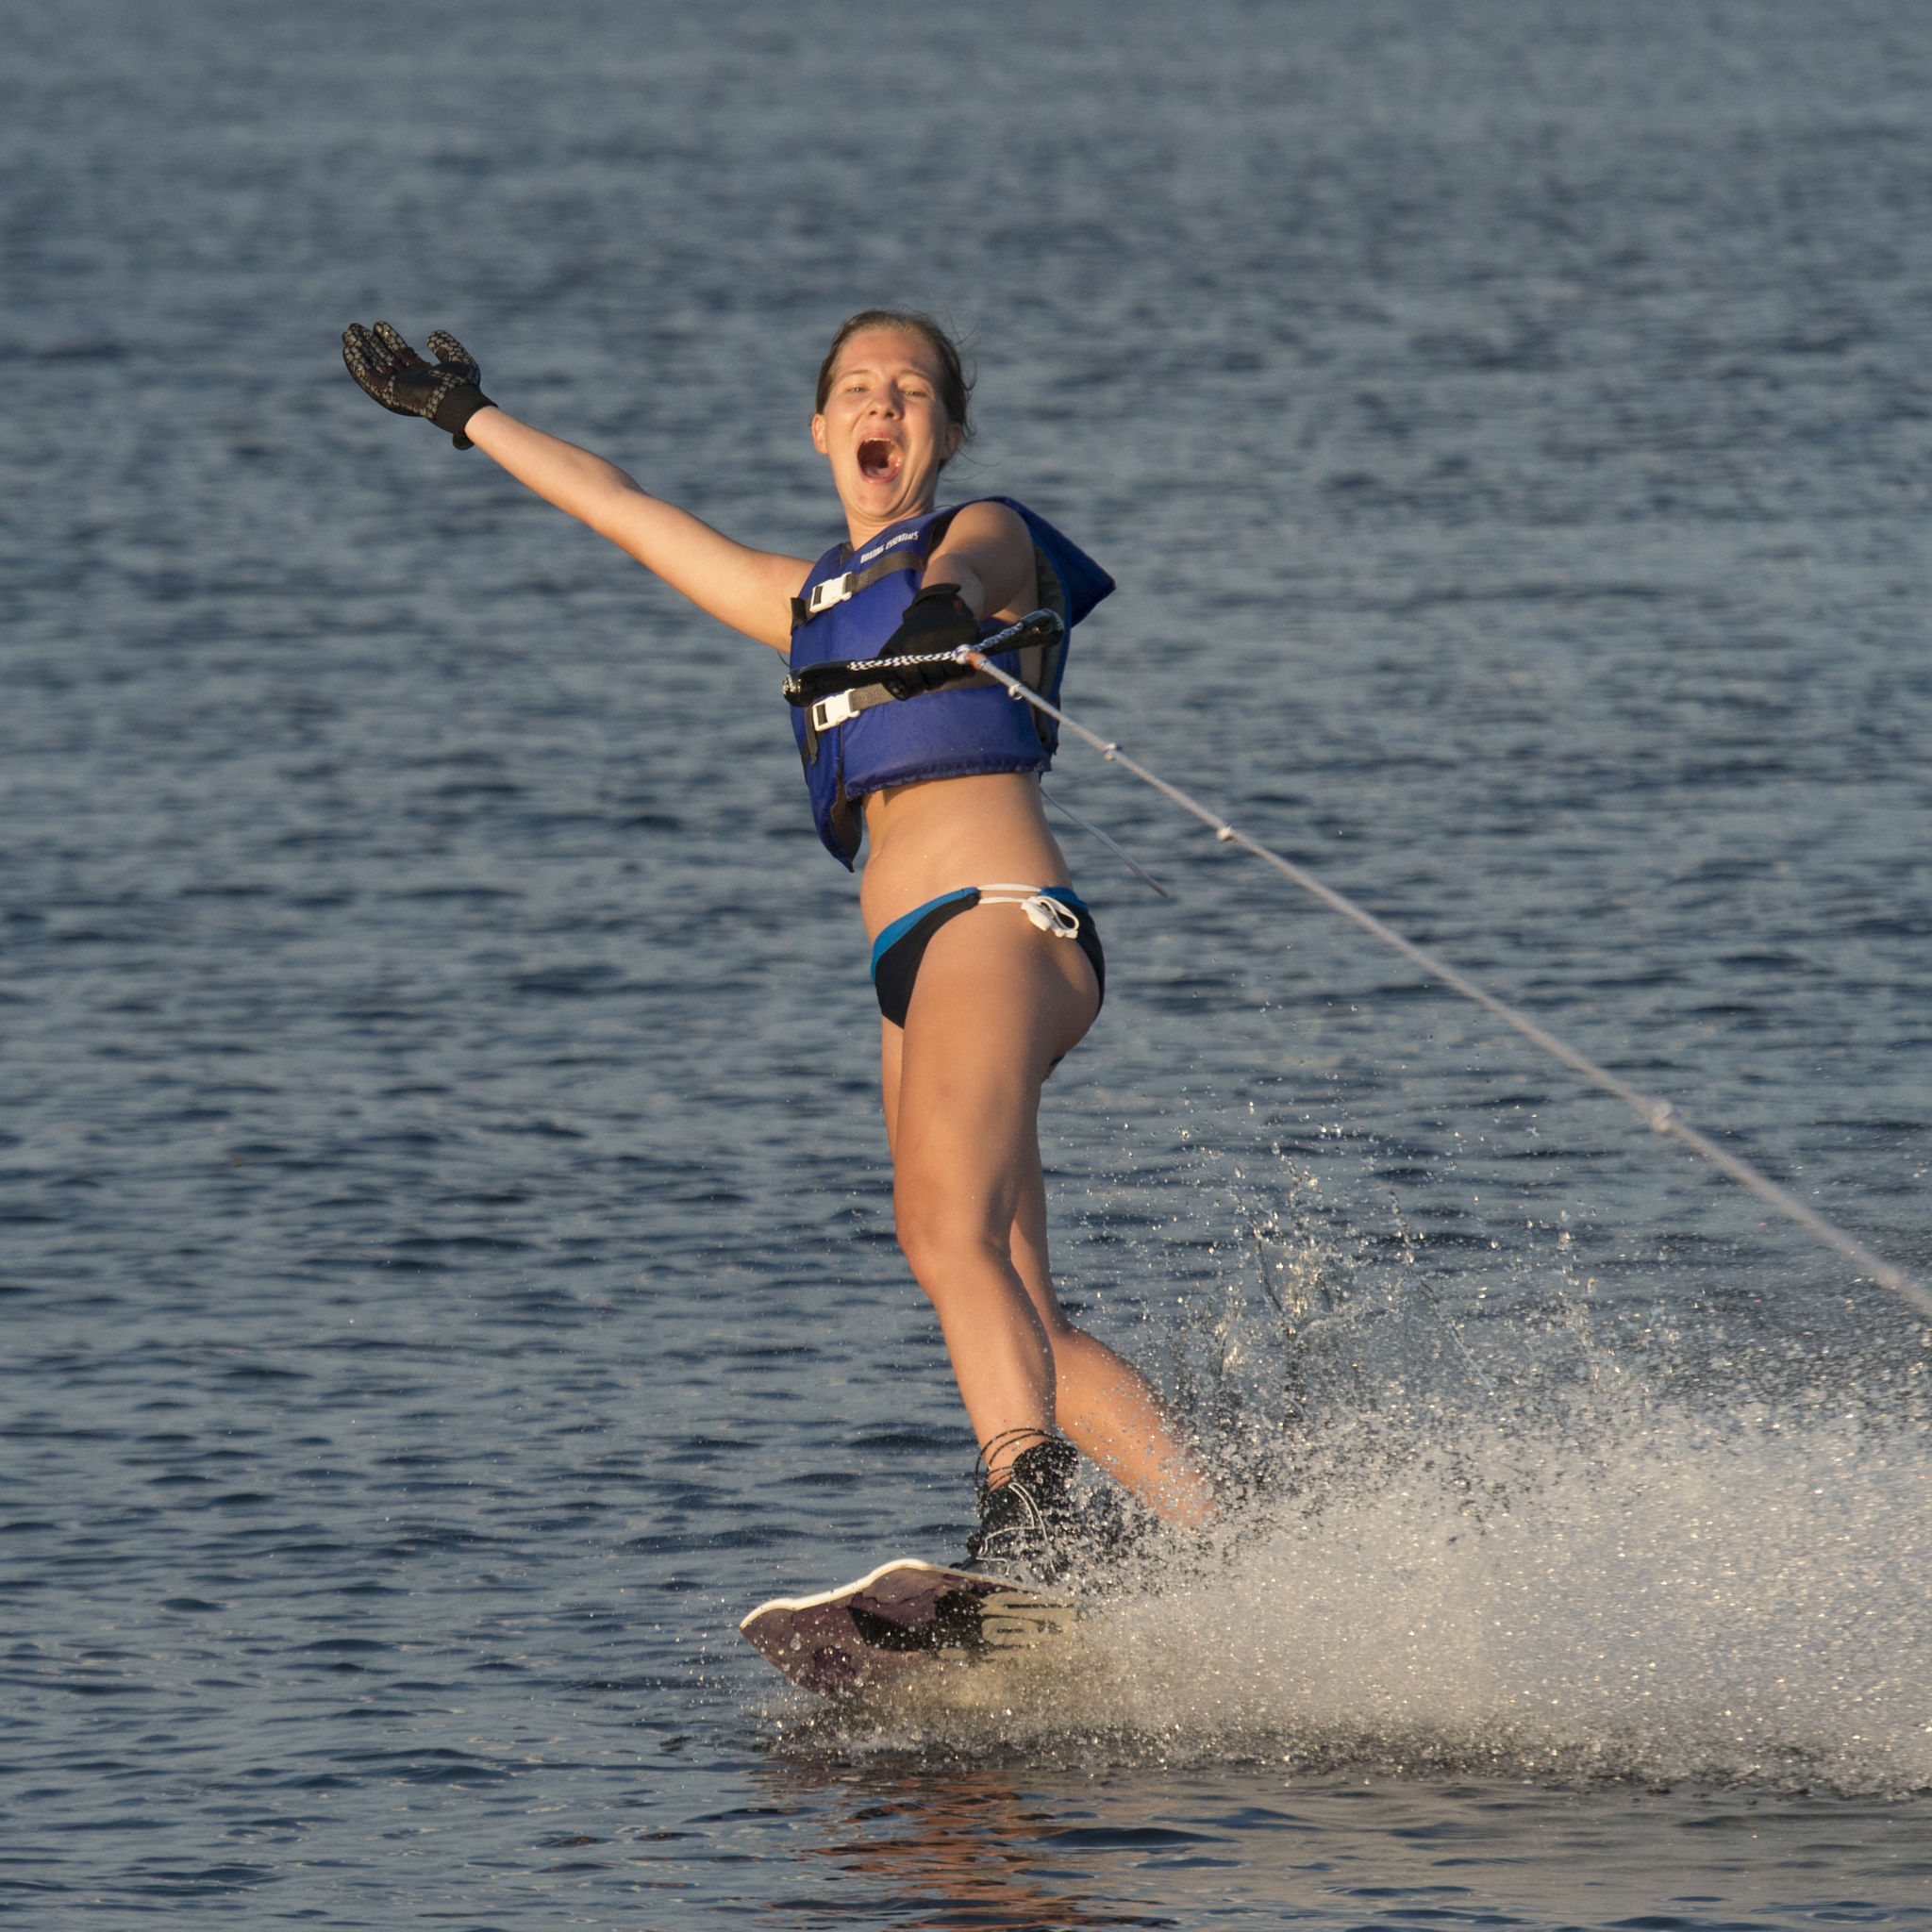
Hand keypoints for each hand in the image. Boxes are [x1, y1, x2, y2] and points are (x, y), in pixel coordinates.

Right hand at [341, 322, 495, 447]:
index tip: (379, 325)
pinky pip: (370, 378)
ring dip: (361, 350)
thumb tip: (432, 335)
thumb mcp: (457, 358)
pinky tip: (349, 351)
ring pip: (375, 365)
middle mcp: (409, 380)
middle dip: (370, 342)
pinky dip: (359, 365)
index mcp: (423, 374)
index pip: (401, 353)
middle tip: (356, 327)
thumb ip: (446, 346)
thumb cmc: (463, 384)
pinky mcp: (391, 392)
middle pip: (385, 357)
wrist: (460, 401)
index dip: (389, 339)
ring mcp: (399, 386)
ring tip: (348, 333)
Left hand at [872, 583, 979, 697]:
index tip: (918, 689)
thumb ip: (892, 673)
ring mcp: (950, 638)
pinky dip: (966, 669)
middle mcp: (928, 642)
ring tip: (943, 666)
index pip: (915, 683)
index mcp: (907, 648)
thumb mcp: (894, 648)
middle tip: (932, 674)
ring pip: (954, 676)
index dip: (917, 688)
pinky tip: (957, 662)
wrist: (935, 605)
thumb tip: (905, 694)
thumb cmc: (912, 635)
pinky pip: (970, 667)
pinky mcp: (967, 634)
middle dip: (933, 681)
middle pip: (936, 681)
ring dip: (950, 676)